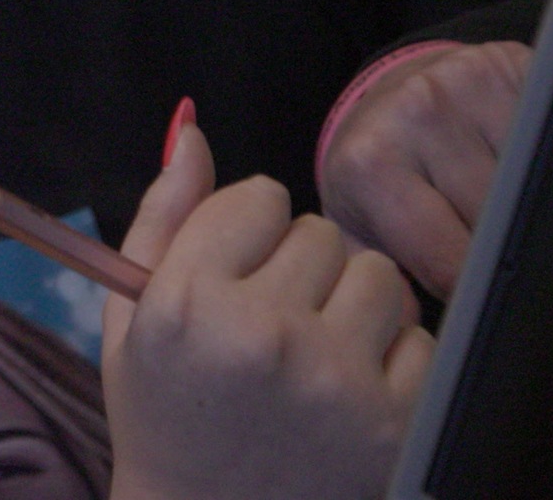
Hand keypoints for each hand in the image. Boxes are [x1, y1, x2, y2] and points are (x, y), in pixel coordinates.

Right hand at [103, 121, 434, 499]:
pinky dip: (389, 358)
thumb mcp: (132, 316)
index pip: (259, 197)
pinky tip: (346, 389)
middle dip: (301, 266)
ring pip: (378, 274)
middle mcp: (262, 335)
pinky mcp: (391, 423)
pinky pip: (420, 339)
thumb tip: (191, 128)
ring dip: (352, 301)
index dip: (249, 230)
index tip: (236, 271)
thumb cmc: (163, 415)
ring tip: (314, 349)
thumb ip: (162, 216)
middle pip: (321, 231)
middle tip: (272, 322)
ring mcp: (333, 381)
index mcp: (188, 302)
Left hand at [318, 41, 530, 298]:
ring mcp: (468, 82)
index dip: (476, 293)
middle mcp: (417, 113)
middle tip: (504, 264)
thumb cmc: (375, 175)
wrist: (386, 101)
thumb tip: (405, 331)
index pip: (451, 258)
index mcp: (371, 163)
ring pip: (537, 180)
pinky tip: (531, 173)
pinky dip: (552, 165)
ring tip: (512, 215)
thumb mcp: (357, 227)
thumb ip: (373, 282)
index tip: (486, 309)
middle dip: (506, 252)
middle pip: (500, 220)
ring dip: (532, 207)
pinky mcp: (512, 63)